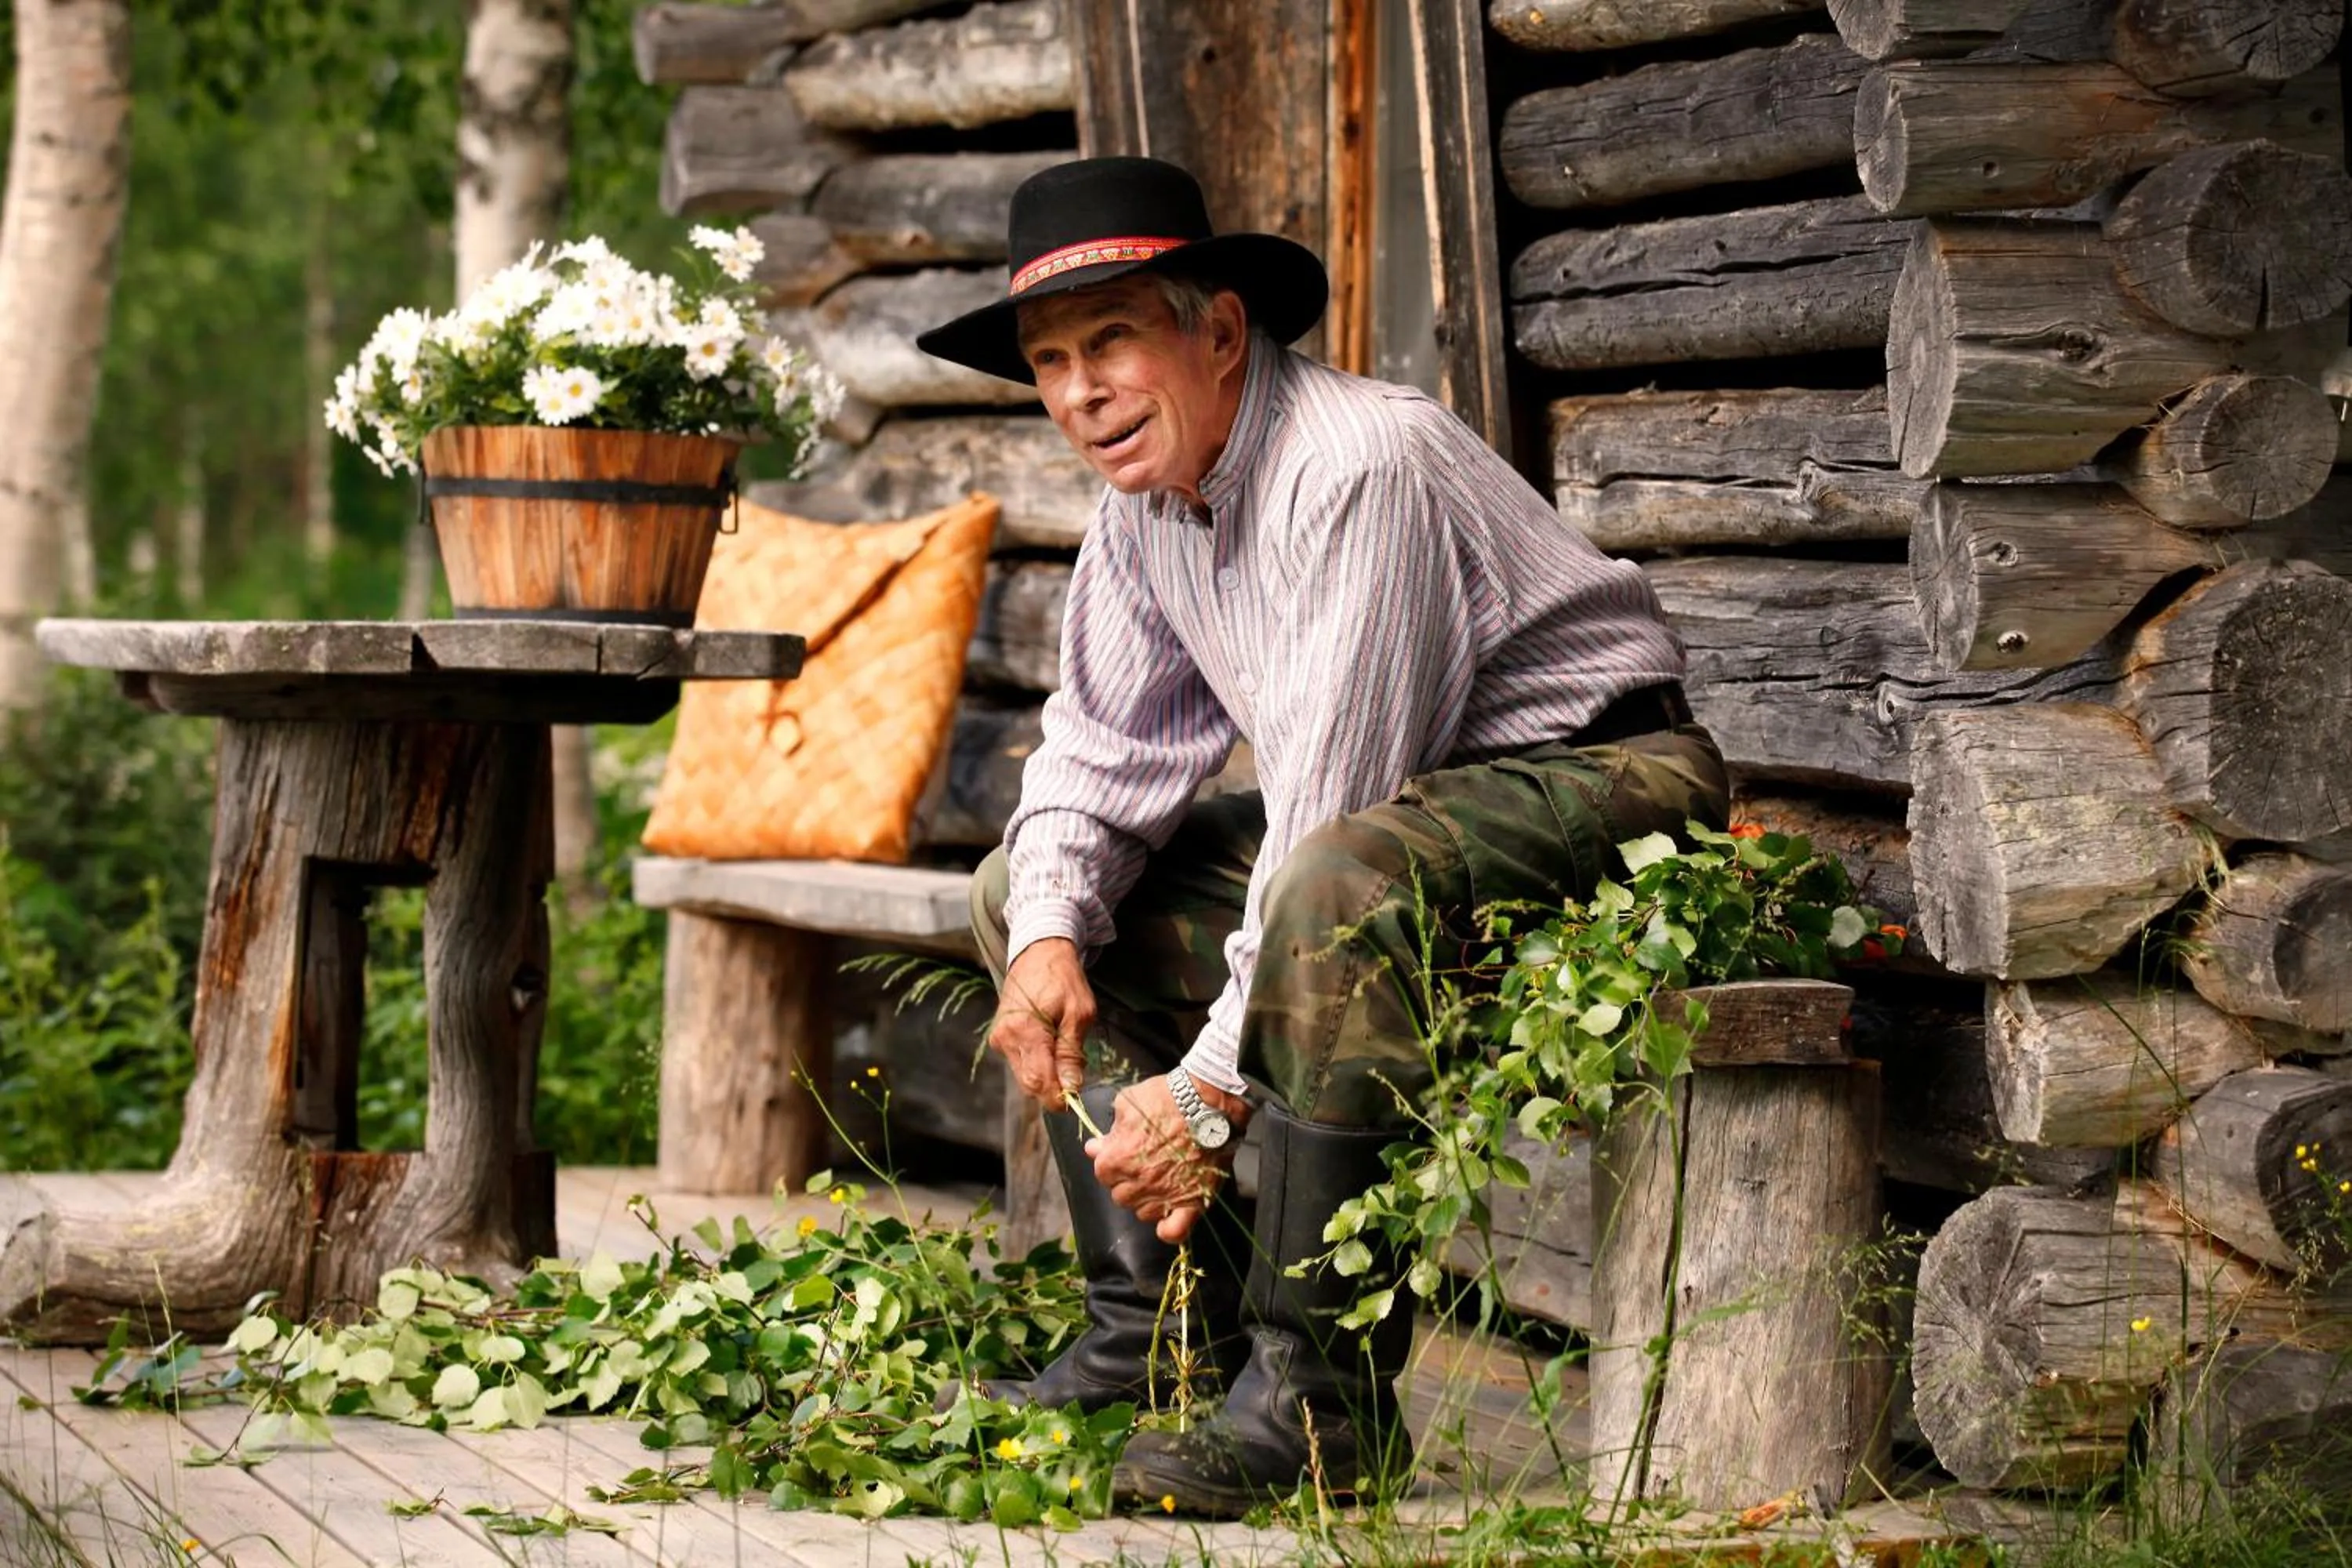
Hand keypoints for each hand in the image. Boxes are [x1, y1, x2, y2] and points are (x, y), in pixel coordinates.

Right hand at [990, 938, 1094, 1107]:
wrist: (1039, 953)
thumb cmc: (1064, 980)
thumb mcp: (1080, 1014)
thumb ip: (1072, 1053)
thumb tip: (1070, 1088)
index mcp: (1026, 1030)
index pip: (1039, 1081)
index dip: (1057, 1098)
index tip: (1075, 1101)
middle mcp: (1006, 1038)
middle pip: (1030, 1083)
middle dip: (1054, 1087)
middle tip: (1075, 1073)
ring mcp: (999, 1038)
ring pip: (1024, 1075)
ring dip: (1046, 1074)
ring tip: (1064, 1049)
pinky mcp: (999, 1037)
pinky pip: (1020, 1062)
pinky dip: (1037, 1063)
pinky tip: (1050, 1044)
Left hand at [1086, 1075, 1241, 1242]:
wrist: (1208, 1102)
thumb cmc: (1167, 1098)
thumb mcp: (1128, 1102)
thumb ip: (1109, 1130)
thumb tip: (1094, 1147)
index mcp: (1116, 1160)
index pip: (1102, 1173)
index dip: (1112, 1162)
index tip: (1122, 1152)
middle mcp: (1137, 1183)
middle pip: (1121, 1196)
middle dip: (1127, 1182)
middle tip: (1142, 1165)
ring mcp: (1164, 1195)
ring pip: (1143, 1213)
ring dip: (1146, 1201)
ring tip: (1158, 1183)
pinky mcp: (1191, 1201)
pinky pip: (1175, 1230)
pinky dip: (1168, 1230)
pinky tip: (1166, 1223)